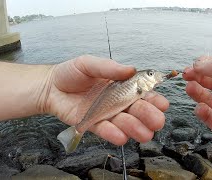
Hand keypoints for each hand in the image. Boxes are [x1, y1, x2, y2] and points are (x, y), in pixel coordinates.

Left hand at [41, 55, 168, 144]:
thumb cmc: (70, 73)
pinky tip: (121, 136)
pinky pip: (107, 131)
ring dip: (136, 129)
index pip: (143, 92)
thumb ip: (109, 67)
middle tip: (156, 120)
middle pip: (140, 111)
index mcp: (121, 85)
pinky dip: (114, 135)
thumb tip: (131, 69)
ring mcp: (107, 113)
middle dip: (150, 116)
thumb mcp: (88, 64)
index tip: (162, 103)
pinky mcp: (94, 124)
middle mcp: (117, 101)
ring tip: (144, 133)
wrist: (50, 86)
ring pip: (127, 124)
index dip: (154, 99)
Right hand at [183, 56, 211, 178]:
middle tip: (186, 74)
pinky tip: (199, 108)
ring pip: (208, 98)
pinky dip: (200, 111)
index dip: (207, 65)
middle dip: (199, 76)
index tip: (194, 65)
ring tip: (189, 87)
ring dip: (197, 91)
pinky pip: (207, 117)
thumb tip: (200, 63)